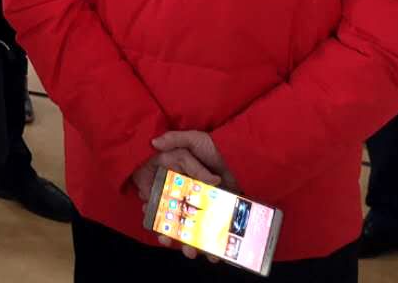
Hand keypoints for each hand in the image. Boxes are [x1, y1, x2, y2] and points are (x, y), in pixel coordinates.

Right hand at [134, 131, 237, 261]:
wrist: (246, 156)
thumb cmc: (217, 147)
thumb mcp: (195, 140)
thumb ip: (175, 140)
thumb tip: (154, 143)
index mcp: (179, 182)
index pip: (163, 201)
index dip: (155, 212)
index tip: (151, 223)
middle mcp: (190, 197)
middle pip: (176, 219)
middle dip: (169, 234)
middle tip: (166, 241)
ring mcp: (206, 208)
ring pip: (194, 231)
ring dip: (190, 245)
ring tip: (190, 252)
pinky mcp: (221, 215)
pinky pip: (214, 234)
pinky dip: (213, 248)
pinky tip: (213, 256)